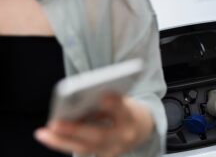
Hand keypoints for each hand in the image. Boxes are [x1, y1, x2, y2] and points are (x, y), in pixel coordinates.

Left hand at [34, 94, 153, 156]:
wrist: (142, 129)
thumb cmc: (127, 109)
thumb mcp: (123, 100)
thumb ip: (106, 101)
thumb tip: (79, 102)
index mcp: (132, 118)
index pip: (123, 111)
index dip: (114, 104)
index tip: (105, 95)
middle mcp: (124, 137)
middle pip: (99, 135)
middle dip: (76, 130)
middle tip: (54, 123)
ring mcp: (114, 150)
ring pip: (86, 148)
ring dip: (62, 141)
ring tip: (43, 134)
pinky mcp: (106, 155)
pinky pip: (83, 150)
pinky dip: (66, 143)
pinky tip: (51, 137)